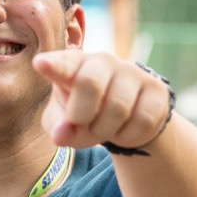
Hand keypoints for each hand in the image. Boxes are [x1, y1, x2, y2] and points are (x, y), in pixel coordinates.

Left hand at [33, 50, 171, 150]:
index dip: (53, 65)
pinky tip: (124, 128)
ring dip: (105, 130)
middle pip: (90, 84)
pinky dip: (128, 135)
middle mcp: (102, 61)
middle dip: (81, 114)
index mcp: (73, 64)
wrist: (124, 118)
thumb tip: (61, 134)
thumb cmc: (83, 113)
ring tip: (102, 127)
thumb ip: (57, 126)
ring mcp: (132, 72)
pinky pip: (142, 121)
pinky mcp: (156, 89)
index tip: (40, 64)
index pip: (63, 63)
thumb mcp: (63, 122)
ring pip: (118, 108)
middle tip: (80, 122)